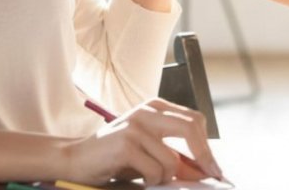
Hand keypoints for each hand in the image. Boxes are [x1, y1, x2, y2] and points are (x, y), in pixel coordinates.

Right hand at [62, 99, 219, 185]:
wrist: (74, 159)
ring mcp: (135, 126)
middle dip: (204, 156)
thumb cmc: (114, 157)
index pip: (194, 120)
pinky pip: (155, 171)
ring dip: (165, 178)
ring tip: (148, 178)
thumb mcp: (148, 151)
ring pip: (172, 159)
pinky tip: (135, 178)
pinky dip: (151, 181)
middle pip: (191, 128)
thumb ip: (175, 156)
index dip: (207, 146)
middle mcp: (146, 111)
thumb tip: (205, 170)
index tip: (214, 167)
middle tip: (211, 176)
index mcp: (155, 107)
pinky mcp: (125, 144)